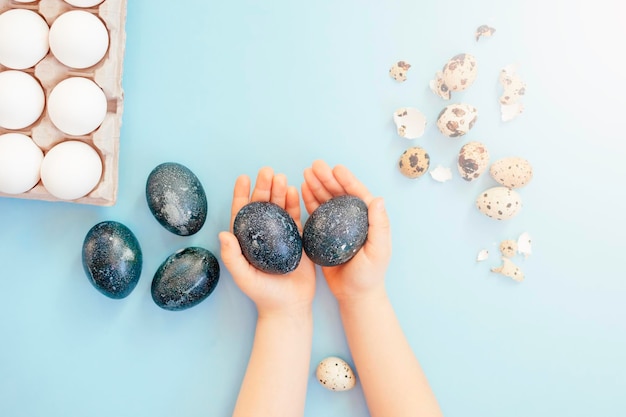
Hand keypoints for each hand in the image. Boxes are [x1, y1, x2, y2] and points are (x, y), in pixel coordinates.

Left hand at [219, 167, 315, 317]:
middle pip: (262, 205)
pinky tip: (294, 191)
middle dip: (263, 187)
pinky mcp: (298, 239)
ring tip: (280, 178)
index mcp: (247, 240)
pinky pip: (295, 217)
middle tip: (267, 171)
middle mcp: (263, 234)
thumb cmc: (262, 294)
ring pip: (279, 208)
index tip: (243, 177)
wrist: (289, 307)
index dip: (242, 194)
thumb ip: (232, 256)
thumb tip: (222, 233)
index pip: (242, 212)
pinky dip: (294, 203)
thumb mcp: (243, 276)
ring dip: (279, 191)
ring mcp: (281, 235)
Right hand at [302, 160, 391, 302]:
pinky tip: (301, 190)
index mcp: (368, 219)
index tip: (336, 168)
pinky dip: (309, 201)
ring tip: (305, 173)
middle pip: (339, 193)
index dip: (347, 180)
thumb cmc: (369, 275)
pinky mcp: (324, 234)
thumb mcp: (378, 252)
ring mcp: (337, 226)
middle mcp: (352, 219)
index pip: (357, 194)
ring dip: (316, 185)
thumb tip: (378, 199)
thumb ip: (379, 226)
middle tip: (314, 166)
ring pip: (326, 200)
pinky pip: (316, 214)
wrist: (354, 295)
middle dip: (327, 178)